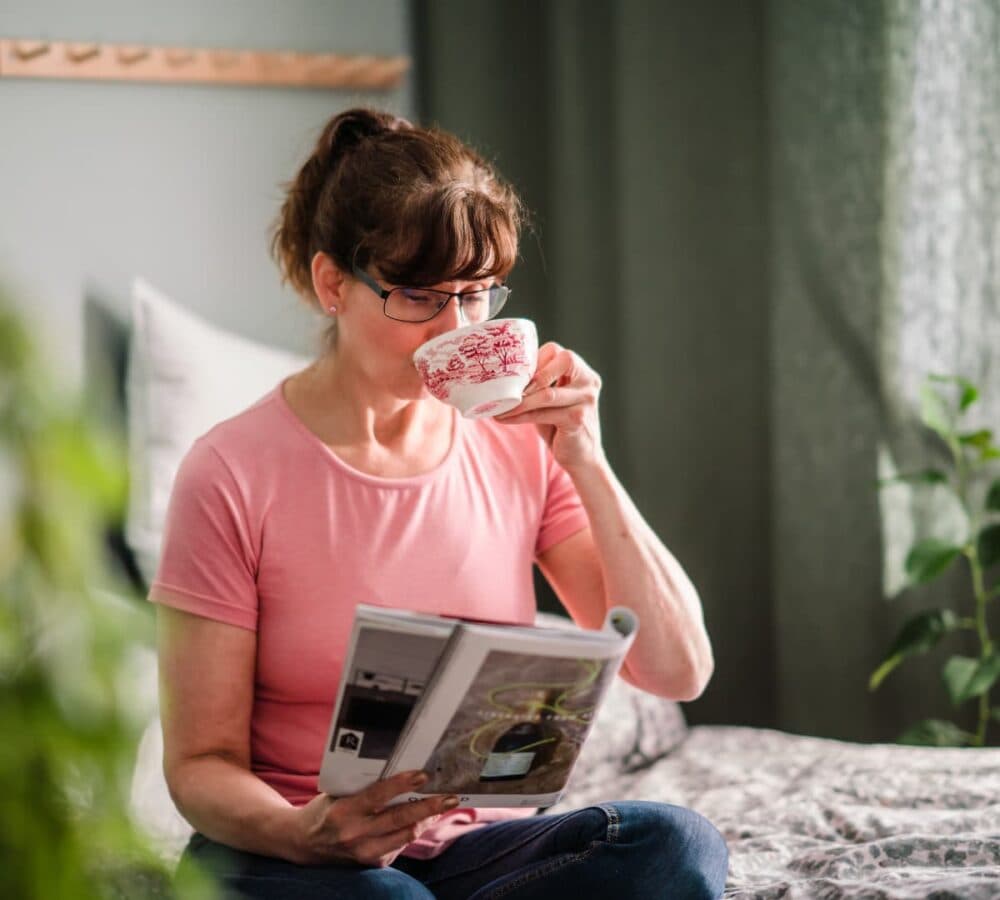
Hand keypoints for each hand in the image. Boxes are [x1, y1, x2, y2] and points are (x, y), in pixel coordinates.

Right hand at [288, 770, 457, 866]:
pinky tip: (422, 819)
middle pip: (400, 819)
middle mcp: (354, 834)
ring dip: (427, 820)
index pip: (378, 795)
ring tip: (443, 805)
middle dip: (429, 807)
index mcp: (344, 810)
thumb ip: (365, 787)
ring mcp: (364, 853)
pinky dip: (413, 830)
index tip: (424, 775)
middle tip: (450, 796)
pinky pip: (400, 845)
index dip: (403, 784)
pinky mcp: (372, 864)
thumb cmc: (325, 809)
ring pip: (406, 836)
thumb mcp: (339, 792)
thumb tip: (402, 774)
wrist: (303, 844)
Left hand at [496, 342, 603, 470]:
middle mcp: (588, 381)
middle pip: (562, 360)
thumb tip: (503, 375)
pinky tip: (505, 418)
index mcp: (583, 371)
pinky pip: (543, 413)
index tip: (515, 375)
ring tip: (498, 406)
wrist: (581, 455)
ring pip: (547, 393)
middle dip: (532, 375)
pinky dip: (520, 415)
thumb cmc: (561, 424)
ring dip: (519, 400)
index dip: (534, 360)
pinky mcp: (577, 419)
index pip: (557, 351)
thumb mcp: (553, 398)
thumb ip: (539, 383)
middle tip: (508, 388)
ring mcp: (586, 400)